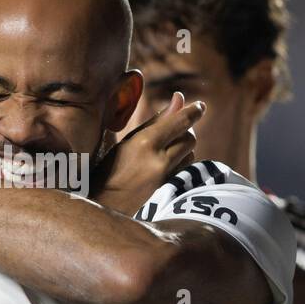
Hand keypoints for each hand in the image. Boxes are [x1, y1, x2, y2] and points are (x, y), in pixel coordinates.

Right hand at [92, 92, 203, 214]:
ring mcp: (166, 179)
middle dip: (185, 133)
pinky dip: (179, 166)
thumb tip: (180, 97)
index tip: (200, 106)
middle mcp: (158, 161)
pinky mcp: (169, 192)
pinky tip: (162, 169)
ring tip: (163, 154)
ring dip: (183, 151)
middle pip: (190, 138)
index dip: (194, 111)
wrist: (104, 206)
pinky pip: (184, 172)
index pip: (181, 121)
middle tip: (172, 133)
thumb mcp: (129, 141)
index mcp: (145, 143)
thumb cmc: (110, 169)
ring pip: (190, 156)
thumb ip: (157, 121)